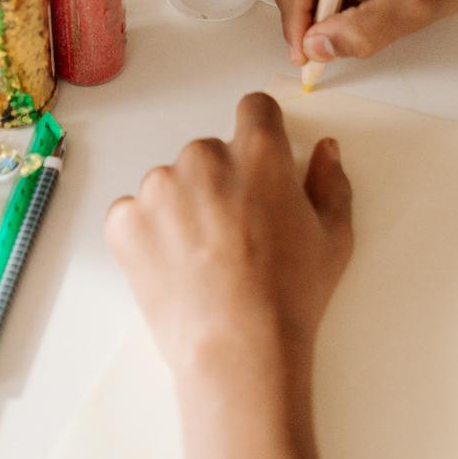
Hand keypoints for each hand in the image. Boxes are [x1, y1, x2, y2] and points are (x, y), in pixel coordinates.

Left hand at [105, 94, 353, 383]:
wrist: (238, 350)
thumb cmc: (291, 296)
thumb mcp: (333, 238)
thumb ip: (329, 182)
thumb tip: (324, 149)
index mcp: (257, 151)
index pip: (254, 108)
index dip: (260, 135)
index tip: (259, 168)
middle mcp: (202, 156)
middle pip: (210, 153)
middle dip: (220, 182)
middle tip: (235, 236)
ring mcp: (157, 187)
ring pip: (171, 184)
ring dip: (182, 208)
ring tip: (203, 261)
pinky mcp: (123, 220)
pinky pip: (135, 214)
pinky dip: (149, 235)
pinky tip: (174, 269)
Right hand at [260, 0, 457, 66]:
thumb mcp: (418, 0)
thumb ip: (366, 28)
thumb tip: (318, 47)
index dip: (295, 12)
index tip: (306, 53)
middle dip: (304, 12)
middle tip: (323, 51)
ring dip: (321, 10)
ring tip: (357, 26)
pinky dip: (334, 5)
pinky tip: (364, 12)